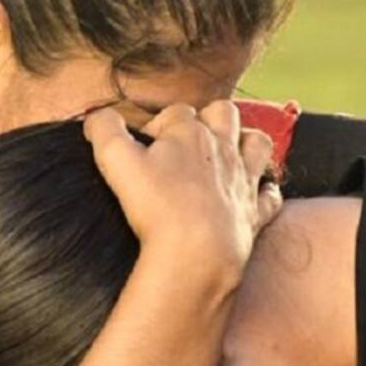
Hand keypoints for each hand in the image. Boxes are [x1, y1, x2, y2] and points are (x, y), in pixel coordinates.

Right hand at [84, 102, 281, 271]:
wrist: (196, 253)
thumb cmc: (156, 207)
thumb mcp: (115, 161)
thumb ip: (104, 130)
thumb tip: (95, 115)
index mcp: (190, 133)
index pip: (177, 112)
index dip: (159, 125)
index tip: (145, 148)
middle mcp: (223, 149)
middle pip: (224, 113)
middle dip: (209, 119)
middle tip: (187, 143)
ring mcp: (244, 180)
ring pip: (257, 143)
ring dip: (245, 142)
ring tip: (227, 154)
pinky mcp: (255, 212)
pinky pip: (270, 195)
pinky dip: (264, 191)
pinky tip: (253, 195)